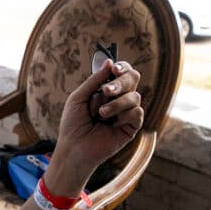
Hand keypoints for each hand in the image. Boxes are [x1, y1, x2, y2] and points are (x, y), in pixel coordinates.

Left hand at [54, 59, 142, 174]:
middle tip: (106, 91)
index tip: (114, 69)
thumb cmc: (73, 124)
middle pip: (133, 78)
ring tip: (101, 114)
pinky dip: (124, 116)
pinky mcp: (132, 127)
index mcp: (107, 89)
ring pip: (134, 96)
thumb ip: (94, 81)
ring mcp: (126, 112)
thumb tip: (109, 61)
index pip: (122, 71)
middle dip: (120, 83)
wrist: (74, 147)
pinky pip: (137, 113)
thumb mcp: (78, 98)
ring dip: (116, 104)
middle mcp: (119, 98)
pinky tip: (112, 124)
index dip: (122, 67)